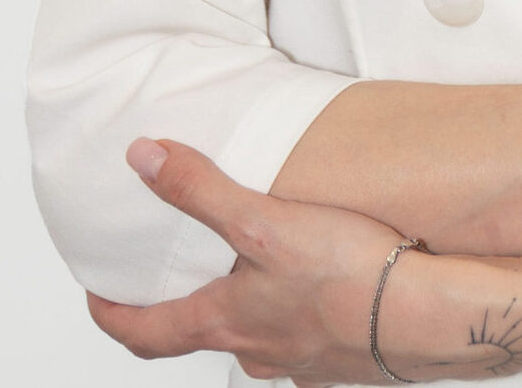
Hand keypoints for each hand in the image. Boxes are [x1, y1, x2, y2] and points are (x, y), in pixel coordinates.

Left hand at [86, 137, 425, 386]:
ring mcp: (299, 362)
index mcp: (226, 321)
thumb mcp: (264, 220)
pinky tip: (321, 295)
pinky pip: (307, 343)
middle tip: (174, 286)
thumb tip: (142, 159)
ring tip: (257, 278)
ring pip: (257, 341)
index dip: (113, 315)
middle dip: (182, 312)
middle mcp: (255, 350)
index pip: (146, 331)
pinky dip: (300, 320)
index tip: (97, 300)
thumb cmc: (346, 274)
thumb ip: (201, 190)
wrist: (424, 317)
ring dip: (247, 314)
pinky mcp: (340, 362)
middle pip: (201, 337)